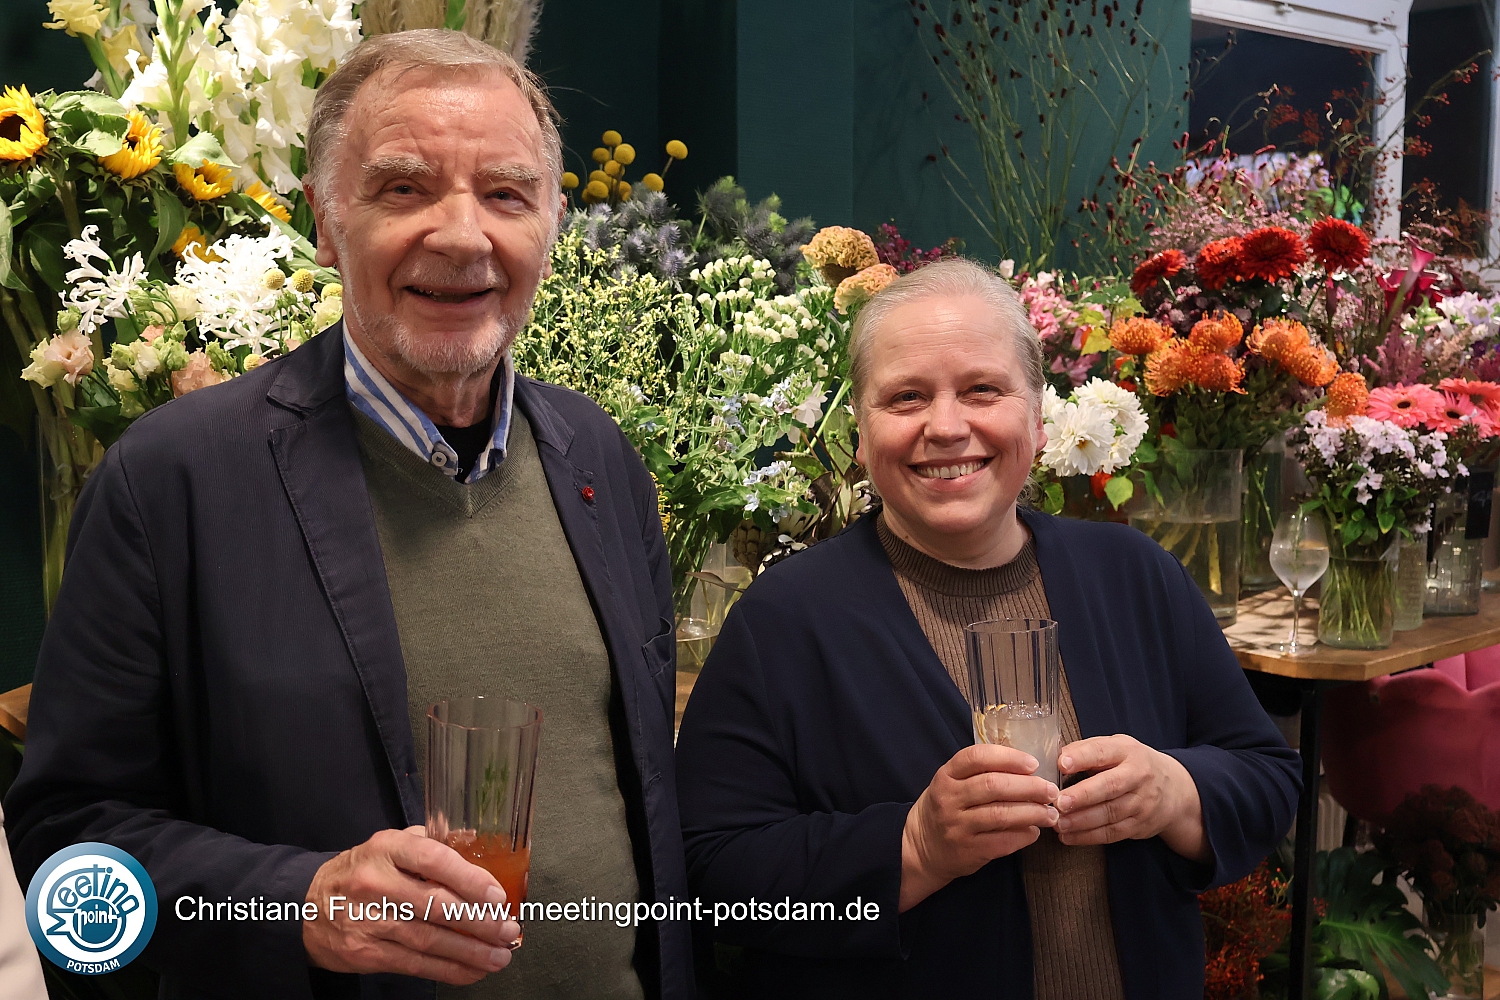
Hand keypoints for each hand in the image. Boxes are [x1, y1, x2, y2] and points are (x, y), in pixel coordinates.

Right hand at [303, 826, 522, 984]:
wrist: (305, 906)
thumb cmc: (360, 871)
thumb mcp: (388, 845)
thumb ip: (429, 843)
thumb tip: (474, 842)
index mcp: (387, 849)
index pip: (433, 860)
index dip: (469, 879)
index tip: (497, 895)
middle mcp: (377, 884)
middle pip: (436, 905)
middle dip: (479, 921)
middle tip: (508, 929)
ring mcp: (370, 921)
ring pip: (429, 940)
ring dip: (471, 951)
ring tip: (499, 956)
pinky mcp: (367, 954)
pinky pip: (416, 964)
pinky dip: (449, 970)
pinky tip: (473, 971)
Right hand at [900, 744, 1058, 911]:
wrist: (922, 847)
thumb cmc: (946, 807)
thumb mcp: (952, 782)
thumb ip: (980, 772)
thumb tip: (1028, 768)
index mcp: (946, 775)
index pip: (976, 757)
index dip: (1008, 758)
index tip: (1034, 763)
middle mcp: (949, 799)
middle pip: (994, 786)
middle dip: (1029, 787)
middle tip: (1051, 791)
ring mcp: (957, 826)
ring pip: (1001, 815)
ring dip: (1033, 813)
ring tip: (1050, 813)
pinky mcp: (968, 851)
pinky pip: (1002, 842)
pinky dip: (1024, 835)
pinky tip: (1034, 831)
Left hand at [1054, 736, 1209, 861]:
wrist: (1173, 790)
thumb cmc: (1132, 764)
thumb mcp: (1116, 748)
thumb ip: (1087, 750)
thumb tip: (1056, 758)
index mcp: (1127, 751)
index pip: (1103, 751)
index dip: (1082, 757)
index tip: (1062, 764)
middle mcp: (1138, 775)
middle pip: (1110, 786)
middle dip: (1082, 795)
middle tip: (1059, 802)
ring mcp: (1142, 802)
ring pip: (1110, 813)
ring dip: (1081, 821)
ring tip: (1058, 823)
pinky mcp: (1140, 825)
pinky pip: (1113, 833)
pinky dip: (1089, 837)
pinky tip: (1069, 836)